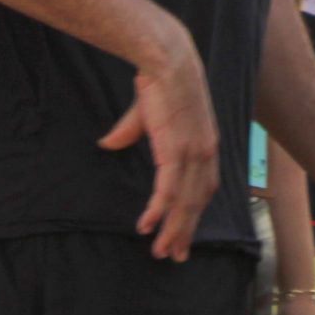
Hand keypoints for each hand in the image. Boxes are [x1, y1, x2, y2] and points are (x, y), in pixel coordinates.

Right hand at [98, 30, 219, 261]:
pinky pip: (168, 191)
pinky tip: (147, 226)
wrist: (167, 58)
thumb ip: (132, 131)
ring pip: (185, 203)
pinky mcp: (176, 151)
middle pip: (197, 203)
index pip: (204, 188)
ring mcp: (194, 153)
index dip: (194, 213)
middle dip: (186, 231)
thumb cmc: (159, 80)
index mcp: (205, 143)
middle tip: (175, 256)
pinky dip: (158, 212)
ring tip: (161, 252)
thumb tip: (109, 144)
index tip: (185, 233)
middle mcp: (205, 152)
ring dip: (172, 230)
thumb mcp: (148, 113)